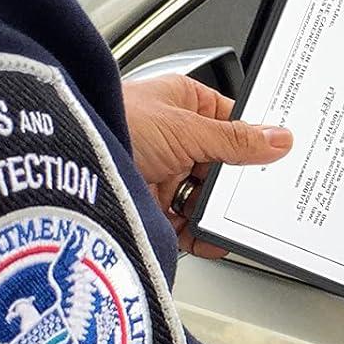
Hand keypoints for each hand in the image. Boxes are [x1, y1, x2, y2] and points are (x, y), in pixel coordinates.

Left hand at [120, 74, 292, 256]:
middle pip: (220, 164)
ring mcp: (161, 172)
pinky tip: (213, 239)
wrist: (64, 158)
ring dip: (217, 210)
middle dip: (236, 183)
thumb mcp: (186, 128)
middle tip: (258, 196)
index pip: (232, 121)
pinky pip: (185, 223)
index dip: (256, 140)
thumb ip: (235, 139)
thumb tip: (278, 138)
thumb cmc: (112, 121)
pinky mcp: (149, 205)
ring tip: (235, 221)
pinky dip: (201, 235)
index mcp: (183, 103)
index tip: (280, 158)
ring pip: (203, 196)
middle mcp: (172, 136)